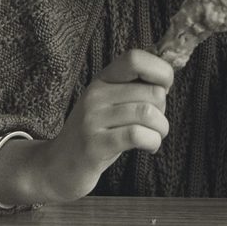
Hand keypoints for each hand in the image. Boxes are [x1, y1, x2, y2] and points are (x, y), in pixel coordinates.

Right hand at [39, 49, 173, 201]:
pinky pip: (137, 135)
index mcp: (103, 80)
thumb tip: (168, 75)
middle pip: (151, 92)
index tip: (164, 89)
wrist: (58, 167)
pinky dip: (153, 141)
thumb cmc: (96, 135)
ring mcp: (93, 119)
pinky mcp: (95, 145)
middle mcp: (96, 94)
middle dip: (163, 110)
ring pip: (148, 113)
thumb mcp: (110, 104)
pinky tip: (149, 147)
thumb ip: (134, 88)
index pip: (135, 58)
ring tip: (154, 137)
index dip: (160, 71)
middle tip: (154, 124)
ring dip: (161, 129)